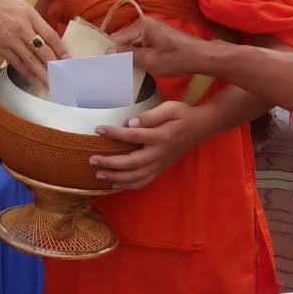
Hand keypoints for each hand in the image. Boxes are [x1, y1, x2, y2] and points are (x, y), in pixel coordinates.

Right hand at [0, 0, 64, 83]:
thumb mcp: (18, 5)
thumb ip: (30, 20)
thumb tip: (41, 35)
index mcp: (30, 15)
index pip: (51, 35)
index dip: (60, 49)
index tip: (67, 59)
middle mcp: (23, 28)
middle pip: (43, 51)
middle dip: (53, 65)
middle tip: (61, 76)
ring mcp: (11, 39)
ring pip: (30, 60)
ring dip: (41, 73)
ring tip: (49, 83)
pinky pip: (15, 62)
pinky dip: (24, 71)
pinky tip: (30, 77)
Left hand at [90, 101, 206, 189]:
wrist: (201, 128)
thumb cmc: (183, 115)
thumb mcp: (171, 107)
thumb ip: (151, 115)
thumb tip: (131, 123)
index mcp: (162, 136)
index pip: (134, 136)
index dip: (115, 133)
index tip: (98, 129)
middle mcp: (160, 154)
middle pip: (132, 163)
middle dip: (110, 163)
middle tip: (91, 159)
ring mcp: (160, 164)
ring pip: (136, 176)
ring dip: (115, 177)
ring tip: (98, 174)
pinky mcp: (161, 169)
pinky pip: (143, 181)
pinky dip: (128, 185)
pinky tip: (114, 184)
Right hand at [107, 15, 211, 79]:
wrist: (201, 57)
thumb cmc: (177, 59)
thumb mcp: (149, 60)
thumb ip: (128, 55)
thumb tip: (109, 52)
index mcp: (142, 24)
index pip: (117, 38)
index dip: (112, 52)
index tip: (108, 66)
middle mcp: (146, 22)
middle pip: (125, 38)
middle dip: (122, 53)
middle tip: (120, 69)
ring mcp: (153, 27)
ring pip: (133, 42)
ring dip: (132, 54)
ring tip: (131, 68)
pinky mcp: (159, 34)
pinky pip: (142, 42)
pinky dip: (140, 52)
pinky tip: (142, 64)